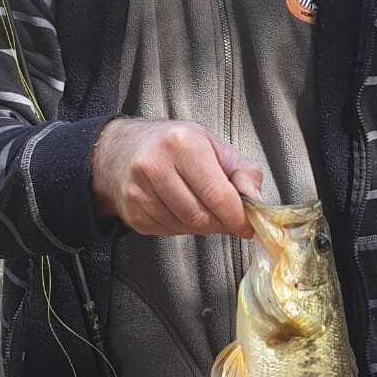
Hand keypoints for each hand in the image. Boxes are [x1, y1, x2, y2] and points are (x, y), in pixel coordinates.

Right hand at [91, 118, 262, 237]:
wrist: (120, 151)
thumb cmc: (170, 145)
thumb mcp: (211, 144)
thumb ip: (241, 170)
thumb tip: (256, 199)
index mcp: (182, 144)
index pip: (217, 194)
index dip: (237, 216)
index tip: (247, 223)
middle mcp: (156, 166)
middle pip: (201, 216)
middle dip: (221, 222)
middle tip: (228, 216)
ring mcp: (140, 192)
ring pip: (186, 228)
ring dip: (202, 226)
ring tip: (201, 205)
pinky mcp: (133, 214)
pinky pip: (169, 233)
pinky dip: (182, 227)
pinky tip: (179, 208)